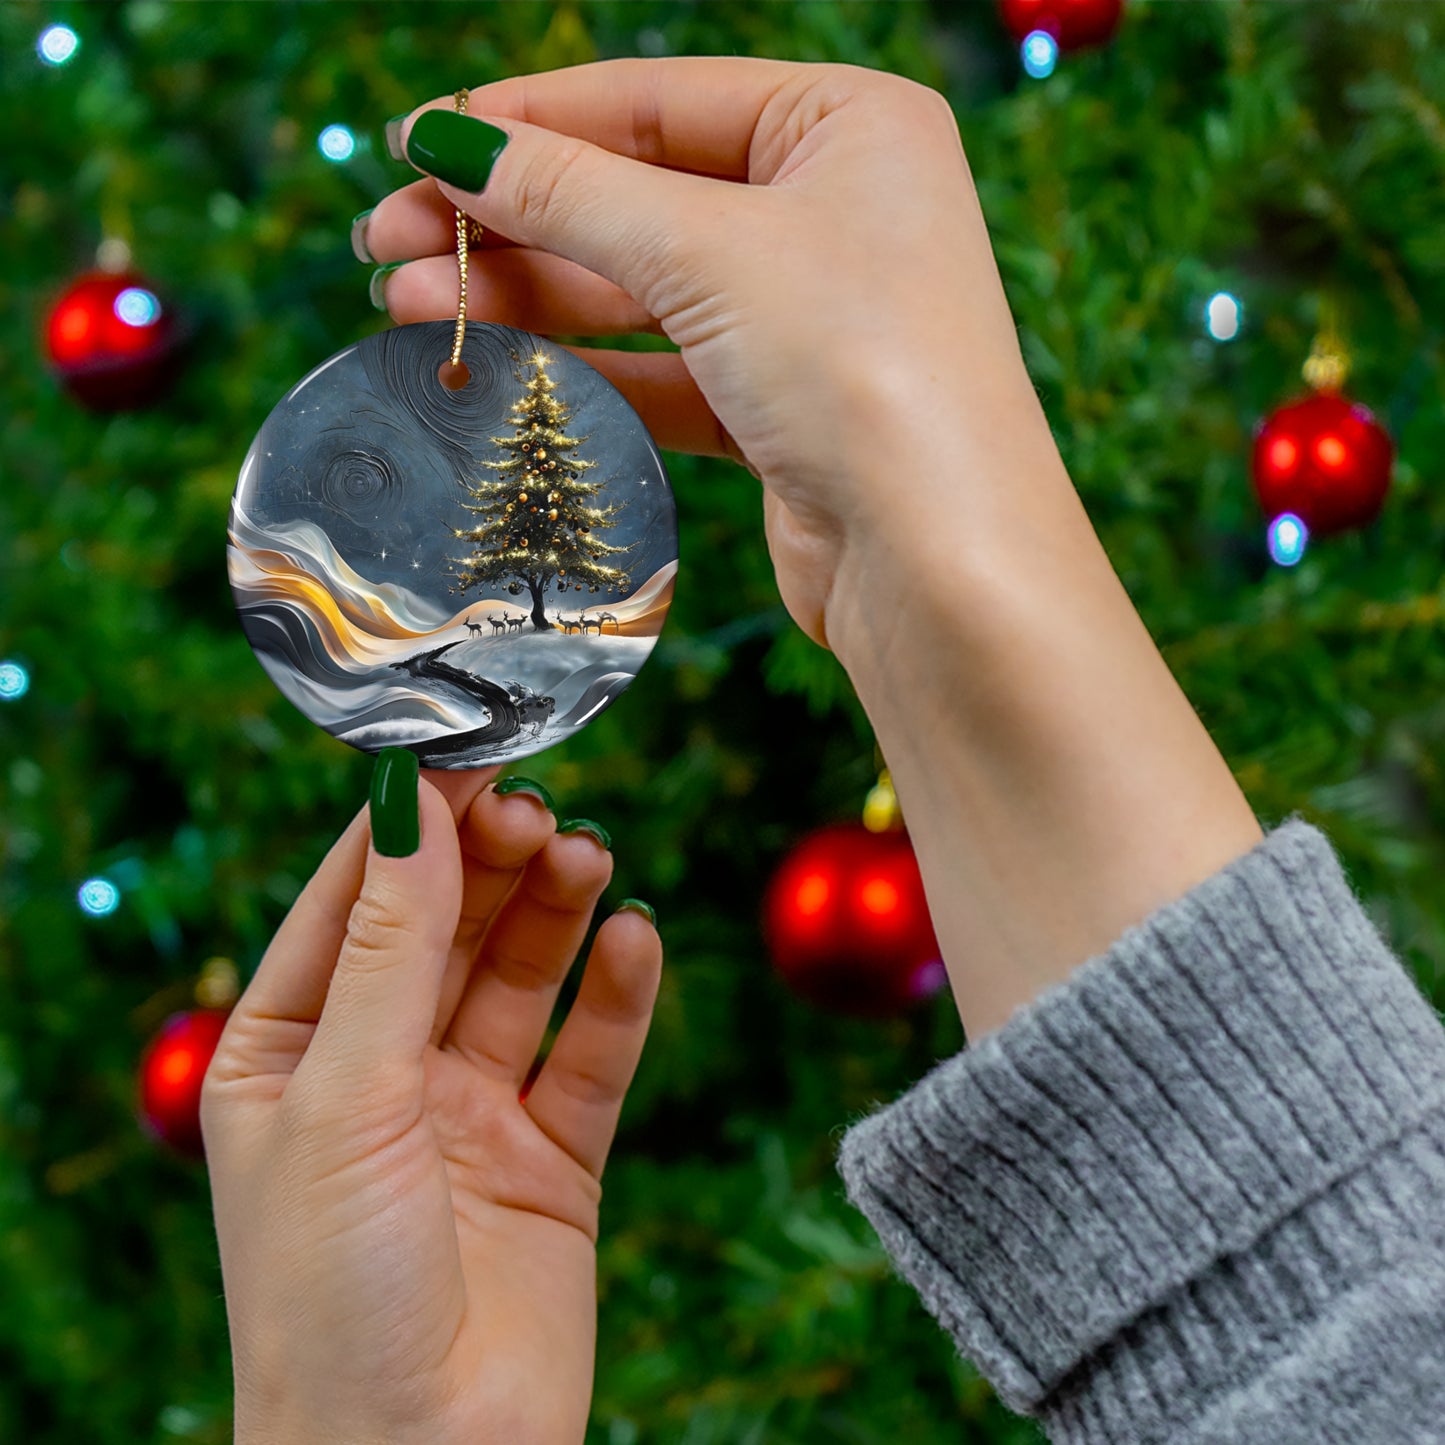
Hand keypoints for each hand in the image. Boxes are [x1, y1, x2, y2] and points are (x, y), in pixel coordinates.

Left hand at [202, 766, 661, 1444]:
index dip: (409, 827)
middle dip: (491, 863)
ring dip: (556, 911)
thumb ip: (390, 948)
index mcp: (290, 1053)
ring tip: (589, 858)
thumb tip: (411, 804)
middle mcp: (380, 1074)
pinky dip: (617, 994)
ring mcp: (469, 1114)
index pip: (352, 904)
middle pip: (447, 929)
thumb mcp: (344, 1096)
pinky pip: (591, 1055)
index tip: (466, 753)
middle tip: (539, 809)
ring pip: (522, 978)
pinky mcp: (552, 1158)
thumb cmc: (330, 1295)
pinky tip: (636, 939)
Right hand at [361, 59, 1259, 1047]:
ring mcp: (810, 315)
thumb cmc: (863, 369)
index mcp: (848, 126)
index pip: (656, 99)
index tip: (417, 145)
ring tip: (409, 302)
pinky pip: (664, 368)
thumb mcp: (707, 252)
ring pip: (641, 289)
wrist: (940, 562)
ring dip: (528, 294)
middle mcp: (834, 210)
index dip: (528, 121)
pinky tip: (494, 361)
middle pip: (638, 195)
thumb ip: (572, 193)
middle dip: (511, 218)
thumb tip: (449, 144)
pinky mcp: (783, 408)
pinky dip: (582, 365)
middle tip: (386, 241)